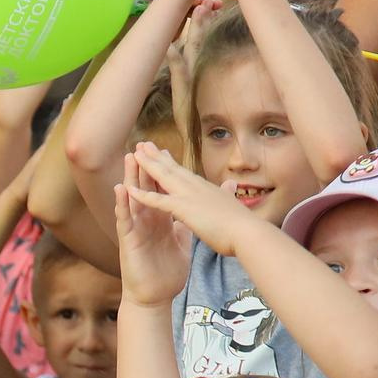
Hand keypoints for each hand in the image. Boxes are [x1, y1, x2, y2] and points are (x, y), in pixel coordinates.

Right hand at [114, 155, 192, 309]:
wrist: (155, 296)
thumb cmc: (166, 272)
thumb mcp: (182, 243)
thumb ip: (188, 224)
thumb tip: (198, 213)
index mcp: (160, 219)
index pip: (161, 191)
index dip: (163, 172)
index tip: (166, 150)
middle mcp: (146, 220)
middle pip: (146, 189)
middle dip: (145, 167)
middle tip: (144, 143)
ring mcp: (136, 229)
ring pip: (132, 199)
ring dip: (130, 178)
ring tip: (129, 157)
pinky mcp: (129, 240)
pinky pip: (124, 219)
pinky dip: (123, 204)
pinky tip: (122, 189)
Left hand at [124, 142, 257, 257]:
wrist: (248, 233)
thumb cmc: (242, 225)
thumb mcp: (232, 204)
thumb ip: (228, 193)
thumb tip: (232, 184)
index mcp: (205, 188)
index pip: (184, 173)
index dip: (171, 162)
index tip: (161, 152)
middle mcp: (196, 187)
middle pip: (172, 169)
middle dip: (156, 156)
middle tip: (142, 144)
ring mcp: (189, 196)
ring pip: (163, 177)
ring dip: (147, 165)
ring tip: (134, 153)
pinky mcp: (184, 208)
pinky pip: (158, 200)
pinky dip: (143, 195)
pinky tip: (129, 189)